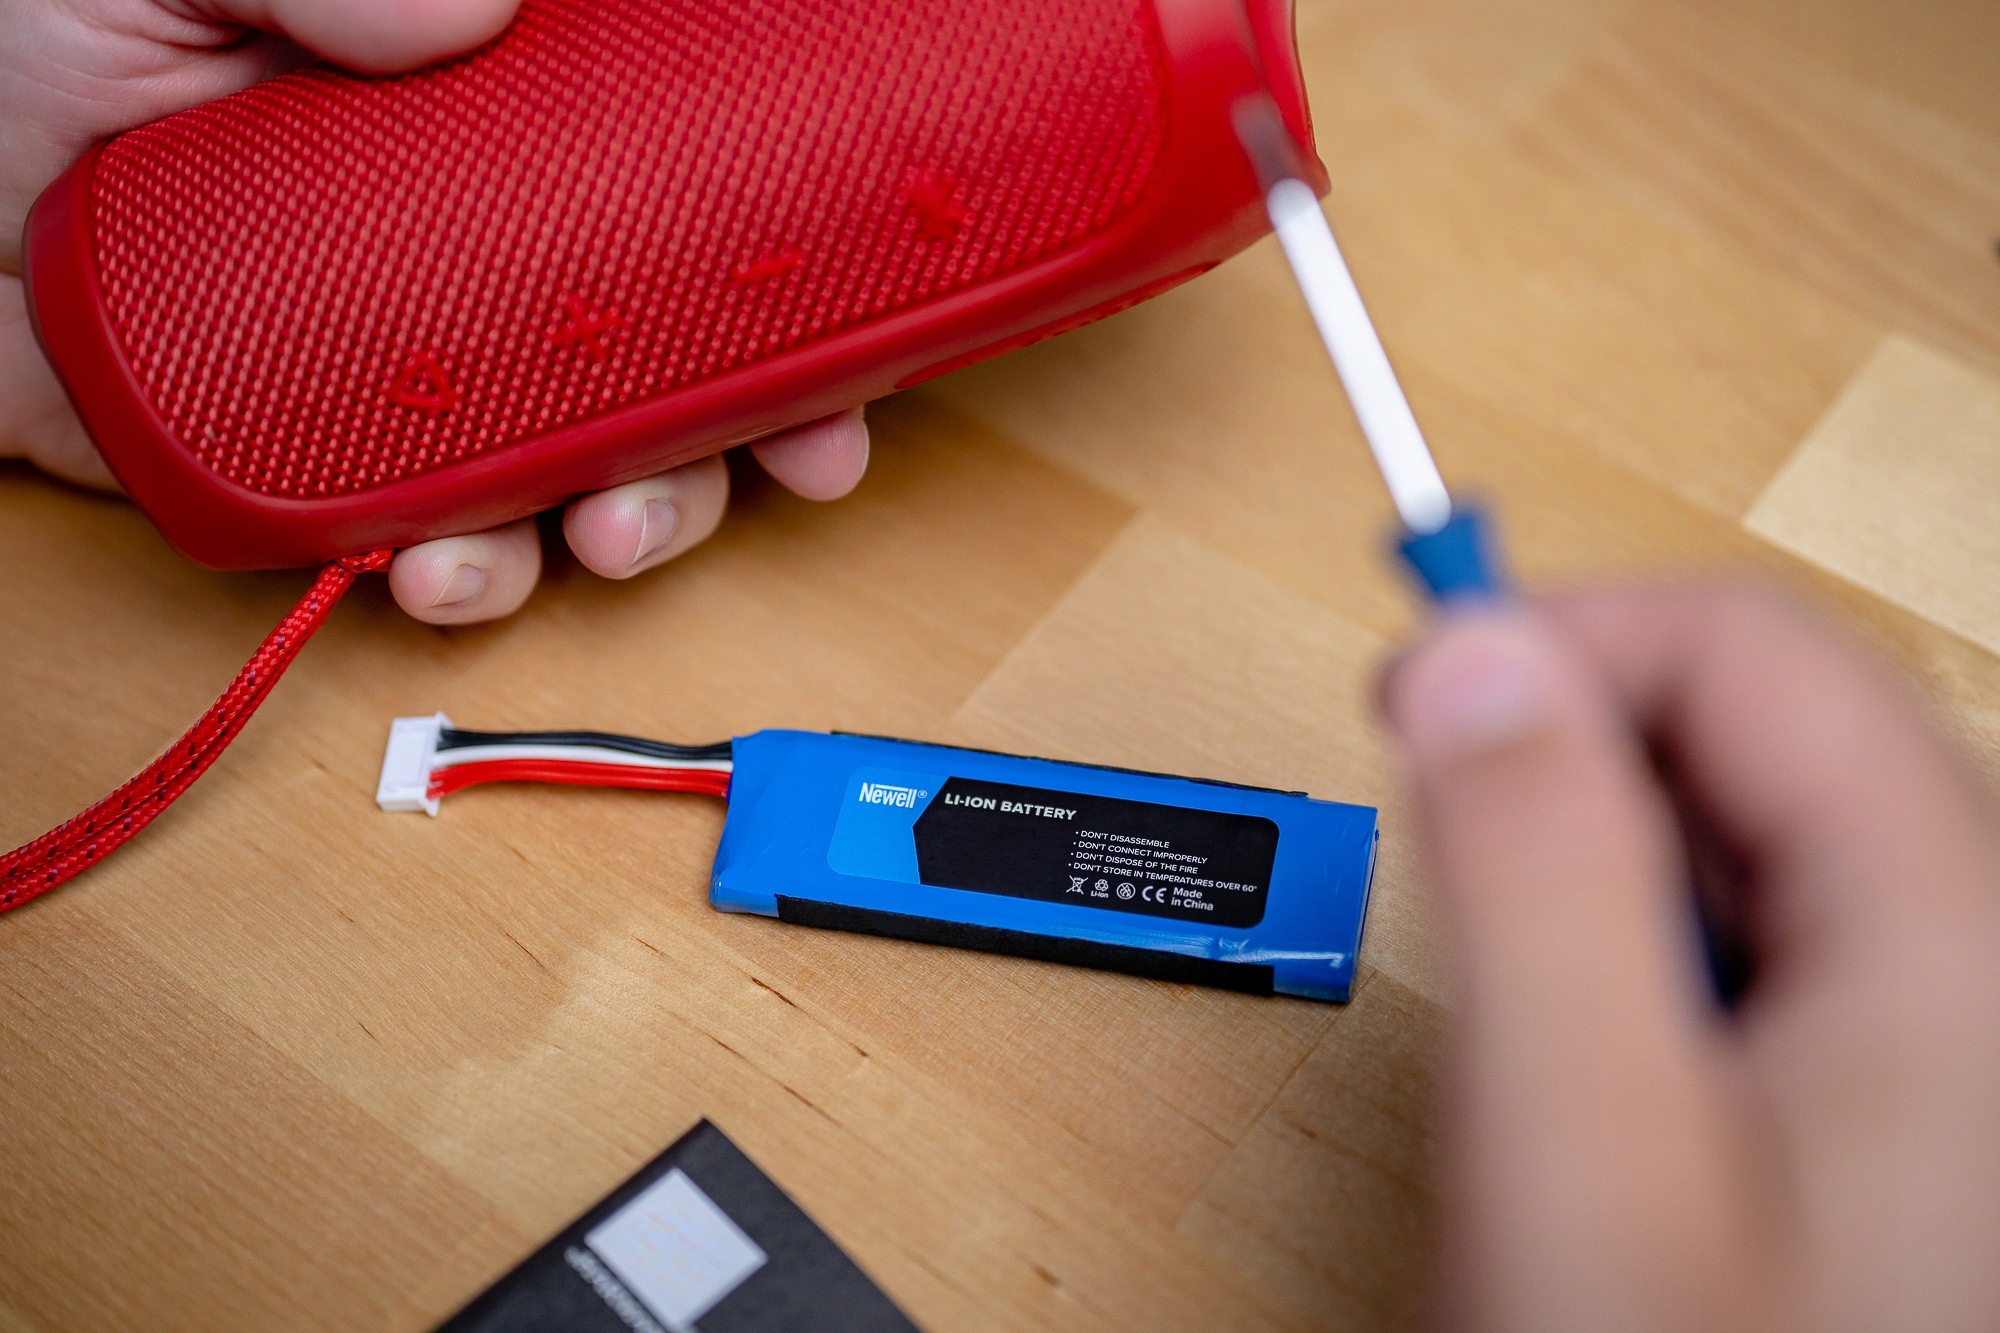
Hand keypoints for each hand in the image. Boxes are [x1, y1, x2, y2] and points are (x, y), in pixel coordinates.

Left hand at [0, 0, 867, 621]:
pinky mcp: (294, 475)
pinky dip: (456, 581)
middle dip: (739, 442)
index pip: (676, 228)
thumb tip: (480, 13)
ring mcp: (389, 384)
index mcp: (478, 142)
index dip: (781, 298)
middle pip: (657, 374)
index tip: (849, 353)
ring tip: (604, 543)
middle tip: (783, 466)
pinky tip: (446, 575)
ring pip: (560, 482)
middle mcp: (462, 272)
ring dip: (623, 528)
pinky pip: (403, 548)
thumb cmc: (18, 31)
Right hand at [1381, 587, 1999, 1332]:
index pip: (1750, 652)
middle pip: (1767, 723)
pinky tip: (1600, 1045)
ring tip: (1521, 961)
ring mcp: (1944, 1034)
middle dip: (1580, 731)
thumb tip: (1470, 663)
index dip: (1564, 635)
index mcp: (1951, 943)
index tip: (1415, 687)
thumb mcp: (1584, 1142)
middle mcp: (1978, 966)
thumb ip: (1531, 875)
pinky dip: (1646, 935)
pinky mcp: (1891, 1092)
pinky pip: (1764, 934)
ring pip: (1757, 830)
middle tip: (1442, 799)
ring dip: (1605, 841)